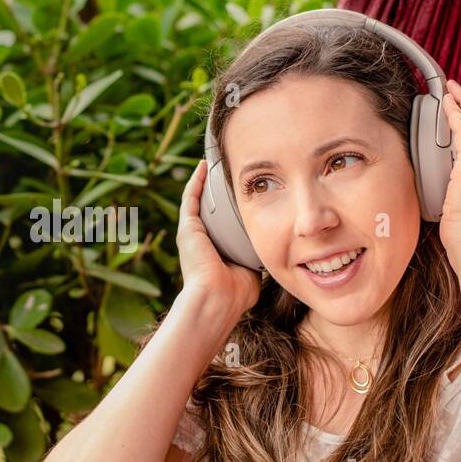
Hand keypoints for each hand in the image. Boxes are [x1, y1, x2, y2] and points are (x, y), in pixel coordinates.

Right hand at [177, 159, 260, 320]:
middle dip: (219, 190)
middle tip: (230, 171)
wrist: (218, 299)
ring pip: (199, 200)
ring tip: (216, 162)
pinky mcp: (187, 228)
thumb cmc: (236, 293)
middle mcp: (202, 240)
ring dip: (205, 181)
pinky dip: (196, 181)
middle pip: (210, 209)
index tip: (244, 191)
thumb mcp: (252, 271)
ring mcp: (193, 233)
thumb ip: (257, 259)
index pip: (224, 224)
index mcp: (216, 250)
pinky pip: (190, 198)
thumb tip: (273, 252)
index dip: (232, 207)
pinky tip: (204, 166)